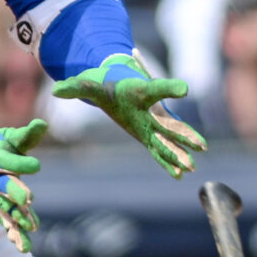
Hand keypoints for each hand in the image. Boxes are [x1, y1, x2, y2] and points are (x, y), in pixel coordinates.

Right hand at [0, 119, 44, 249]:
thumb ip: (26, 135)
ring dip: (15, 219)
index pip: (6, 160)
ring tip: (30, 230)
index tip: (36, 166)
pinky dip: (13, 233)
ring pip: (3, 208)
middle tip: (28, 199)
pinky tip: (24, 245)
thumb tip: (43, 124)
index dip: (20, 163)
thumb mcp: (7, 139)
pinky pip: (4, 222)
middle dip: (14, 192)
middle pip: (2, 185)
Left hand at [51, 55, 204, 177]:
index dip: (169, 87)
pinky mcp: (149, 133)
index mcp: (139, 92)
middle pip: (170, 124)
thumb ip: (74, 87)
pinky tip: (179, 175)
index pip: (156, 88)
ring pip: (169, 140)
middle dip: (184, 136)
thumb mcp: (88, 84)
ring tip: (191, 168)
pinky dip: (169, 161)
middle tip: (199, 145)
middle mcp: (151, 110)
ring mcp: (152, 124)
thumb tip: (56, 91)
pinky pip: (161, 149)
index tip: (184, 89)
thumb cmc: (103, 82)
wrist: (116, 81)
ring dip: (180, 153)